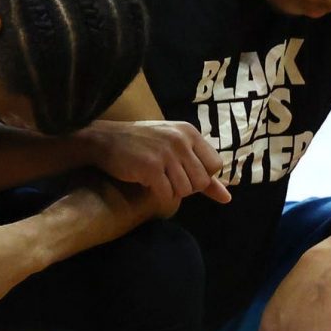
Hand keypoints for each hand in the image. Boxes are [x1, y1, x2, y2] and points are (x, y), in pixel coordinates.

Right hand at [84, 120, 228, 205]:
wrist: (102, 140)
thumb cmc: (140, 145)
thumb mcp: (173, 149)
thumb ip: (201, 171)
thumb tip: (228, 198)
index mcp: (188, 132)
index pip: (215, 165)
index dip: (201, 175)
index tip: (182, 172)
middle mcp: (180, 140)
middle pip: (201, 181)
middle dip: (186, 187)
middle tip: (166, 179)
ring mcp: (165, 153)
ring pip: (185, 190)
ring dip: (171, 192)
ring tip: (156, 180)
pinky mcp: (150, 167)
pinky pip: (167, 194)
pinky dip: (158, 195)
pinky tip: (146, 183)